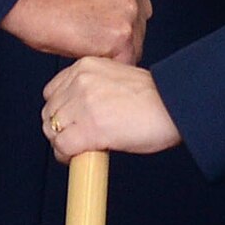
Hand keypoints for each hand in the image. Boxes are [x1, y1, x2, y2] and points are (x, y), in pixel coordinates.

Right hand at [2, 0, 148, 64]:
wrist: (29, 1)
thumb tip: (115, 23)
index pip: (138, 8)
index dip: (119, 24)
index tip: (102, 30)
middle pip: (139, 28)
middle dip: (118, 39)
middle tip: (91, 40)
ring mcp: (129, 12)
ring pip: (134, 47)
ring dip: (112, 53)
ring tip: (84, 45)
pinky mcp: (121, 36)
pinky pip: (124, 63)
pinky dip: (107, 65)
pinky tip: (86, 53)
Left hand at [41, 58, 181, 159]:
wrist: (175, 106)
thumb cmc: (156, 97)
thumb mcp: (116, 79)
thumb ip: (93, 89)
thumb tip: (78, 113)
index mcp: (85, 66)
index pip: (52, 91)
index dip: (60, 111)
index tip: (69, 122)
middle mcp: (80, 82)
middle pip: (49, 112)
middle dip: (60, 129)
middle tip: (76, 139)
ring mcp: (83, 104)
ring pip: (52, 130)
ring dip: (63, 144)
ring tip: (80, 149)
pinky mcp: (89, 128)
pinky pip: (62, 147)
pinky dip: (67, 157)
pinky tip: (82, 157)